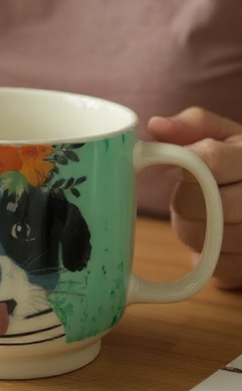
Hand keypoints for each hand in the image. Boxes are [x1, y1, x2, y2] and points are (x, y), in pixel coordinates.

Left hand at [147, 108, 241, 289]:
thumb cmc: (235, 161)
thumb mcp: (222, 134)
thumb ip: (192, 125)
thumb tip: (156, 126)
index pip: (208, 160)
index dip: (184, 165)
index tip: (181, 167)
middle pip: (200, 201)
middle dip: (183, 199)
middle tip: (189, 193)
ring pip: (201, 236)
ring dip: (188, 226)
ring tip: (201, 215)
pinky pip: (212, 265)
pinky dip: (203, 252)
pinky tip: (215, 236)